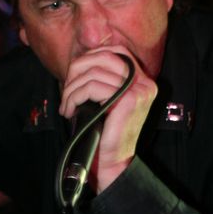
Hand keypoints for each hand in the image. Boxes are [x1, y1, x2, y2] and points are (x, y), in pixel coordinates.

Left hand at [59, 45, 157, 192]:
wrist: (114, 161)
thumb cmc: (106, 132)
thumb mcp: (106, 100)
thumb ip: (101, 79)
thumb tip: (80, 61)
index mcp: (143, 81)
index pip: (117, 51)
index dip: (92, 56)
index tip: (75, 73)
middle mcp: (146, 83)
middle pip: (105, 57)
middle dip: (78, 70)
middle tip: (67, 90)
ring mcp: (140, 91)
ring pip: (94, 74)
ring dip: (72, 89)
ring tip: (66, 105)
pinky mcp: (129, 100)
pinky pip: (92, 88)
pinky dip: (74, 98)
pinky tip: (70, 110)